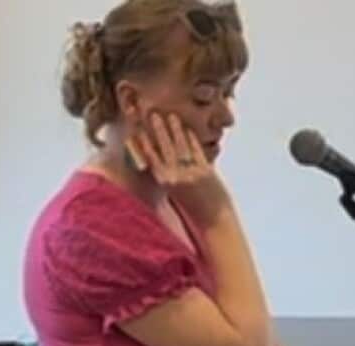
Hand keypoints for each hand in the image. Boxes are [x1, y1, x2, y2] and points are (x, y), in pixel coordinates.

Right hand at [125, 112, 231, 227]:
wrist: (214, 222)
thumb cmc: (194, 209)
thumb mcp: (176, 194)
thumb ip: (170, 176)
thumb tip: (166, 160)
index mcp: (164, 183)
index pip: (151, 157)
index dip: (145, 141)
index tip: (140, 127)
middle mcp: (174, 176)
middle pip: (164, 147)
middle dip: (158, 129)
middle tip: (154, 114)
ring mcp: (190, 172)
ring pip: (180, 146)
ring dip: (175, 129)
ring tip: (171, 116)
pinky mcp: (205, 171)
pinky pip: (196, 150)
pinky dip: (192, 139)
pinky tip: (188, 129)